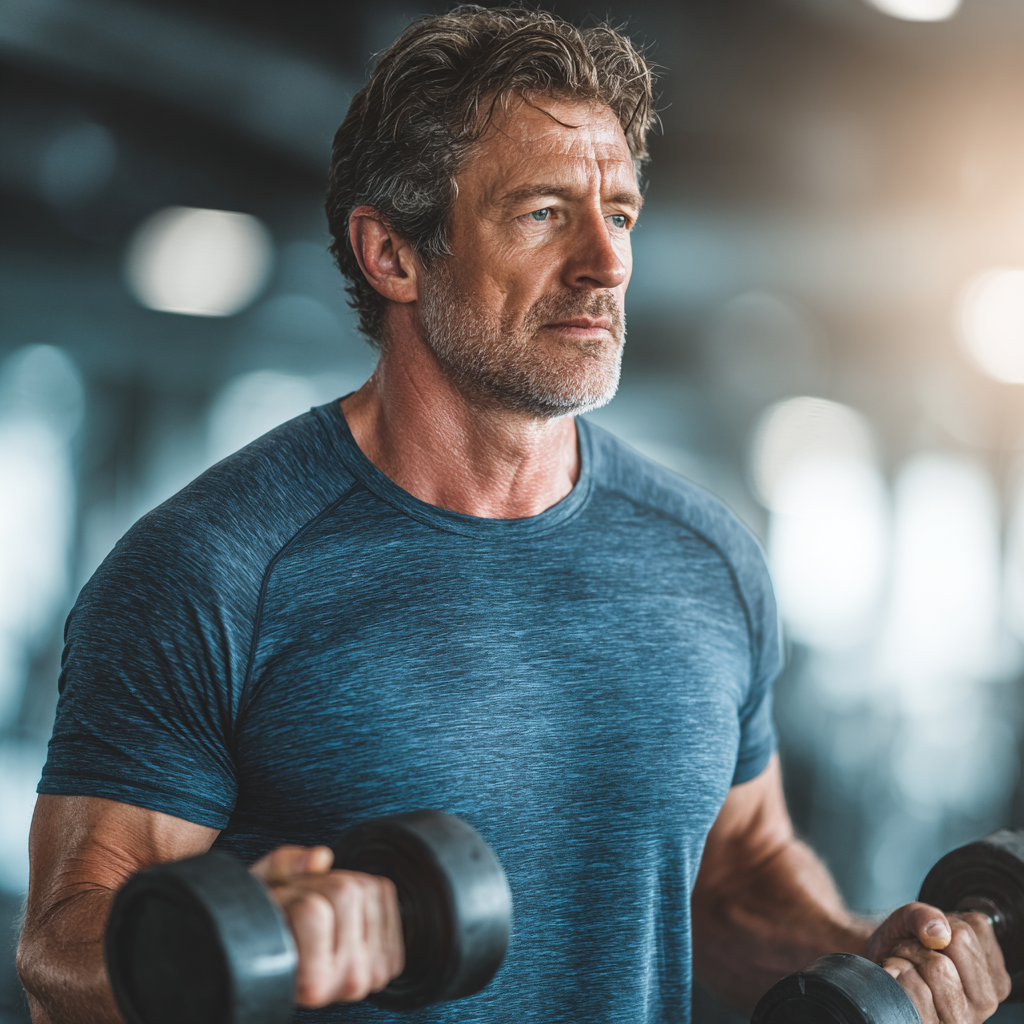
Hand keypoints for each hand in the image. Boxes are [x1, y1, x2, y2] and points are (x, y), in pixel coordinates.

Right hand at [250, 845, 404, 1006]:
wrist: (289, 966)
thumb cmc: (269, 931)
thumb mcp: (261, 892)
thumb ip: (283, 867)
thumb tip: (321, 857)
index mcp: (313, 981)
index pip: (312, 909)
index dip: (292, 894)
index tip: (282, 912)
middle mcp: (349, 981)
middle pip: (347, 892)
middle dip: (319, 886)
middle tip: (301, 907)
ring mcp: (375, 970)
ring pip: (368, 888)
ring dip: (341, 886)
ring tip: (319, 912)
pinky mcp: (392, 957)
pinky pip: (384, 893)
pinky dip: (362, 891)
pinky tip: (341, 915)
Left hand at [864, 902, 1010, 1022]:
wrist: (877, 967)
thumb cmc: (902, 944)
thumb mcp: (911, 918)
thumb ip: (924, 914)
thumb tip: (938, 933)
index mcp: (994, 974)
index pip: (965, 933)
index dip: (935, 926)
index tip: (931, 940)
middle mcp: (985, 1001)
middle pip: (955, 945)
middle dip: (923, 940)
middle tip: (914, 950)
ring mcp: (961, 1019)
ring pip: (937, 966)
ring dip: (907, 955)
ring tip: (906, 963)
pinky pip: (913, 987)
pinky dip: (896, 971)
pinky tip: (898, 977)